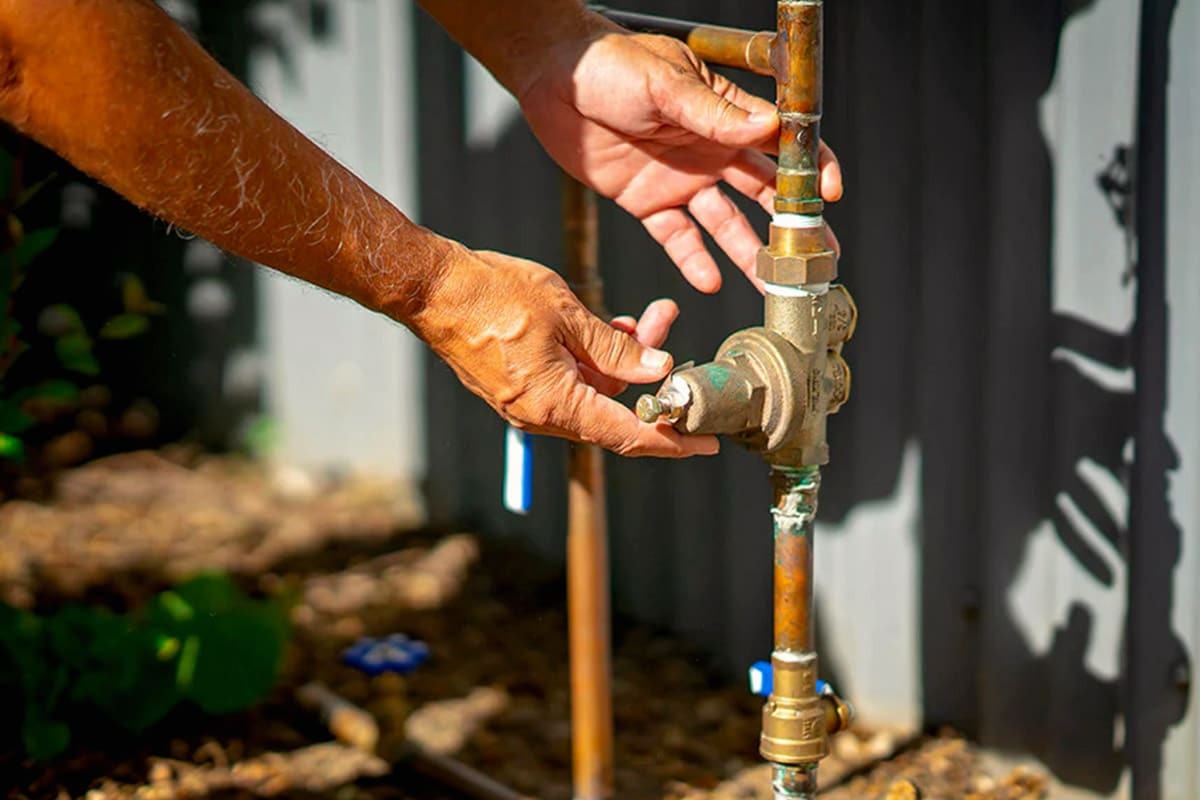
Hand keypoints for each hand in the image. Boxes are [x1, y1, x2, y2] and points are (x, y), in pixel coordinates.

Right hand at [413, 245, 717, 457]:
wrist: (433, 290)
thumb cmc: (495, 296)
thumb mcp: (568, 315)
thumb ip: (617, 349)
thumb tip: (658, 370)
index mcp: (555, 404)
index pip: (627, 435)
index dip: (672, 440)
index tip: (707, 444)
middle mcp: (540, 415)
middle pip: (613, 408)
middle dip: (649, 372)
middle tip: (667, 325)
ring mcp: (527, 403)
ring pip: (594, 392)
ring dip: (622, 359)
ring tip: (645, 316)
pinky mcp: (519, 387)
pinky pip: (570, 383)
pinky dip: (594, 360)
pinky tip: (611, 327)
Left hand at [517, 23, 843, 292]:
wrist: (554, 81)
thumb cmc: (610, 64)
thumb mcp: (665, 82)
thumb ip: (712, 113)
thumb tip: (765, 127)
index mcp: (725, 112)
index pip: (782, 141)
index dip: (811, 167)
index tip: (829, 194)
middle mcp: (710, 150)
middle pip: (763, 191)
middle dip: (792, 224)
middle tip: (815, 257)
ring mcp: (681, 179)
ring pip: (725, 223)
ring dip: (748, 253)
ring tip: (770, 284)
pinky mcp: (648, 202)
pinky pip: (677, 238)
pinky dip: (693, 260)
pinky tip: (709, 282)